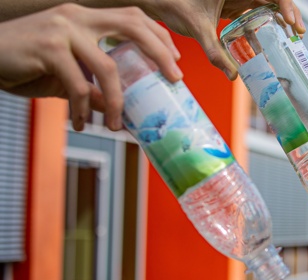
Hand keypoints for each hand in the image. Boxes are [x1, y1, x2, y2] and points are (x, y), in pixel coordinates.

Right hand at [0, 3, 181, 131]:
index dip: (158, 36)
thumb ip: (94, 87)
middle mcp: (77, 17)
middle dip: (159, 53)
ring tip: (115, 126)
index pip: (132, 17)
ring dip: (117, 102)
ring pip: (108, 68)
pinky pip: (78, 86)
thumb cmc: (25, 64)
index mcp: (85, 17)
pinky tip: (80, 123)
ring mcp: (63, 30)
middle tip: (174, 80)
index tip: (175, 60)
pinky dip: (83, 109)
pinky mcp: (48, 48)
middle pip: (132, 27)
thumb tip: (123, 112)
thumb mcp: (66, 74)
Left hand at [147, 0, 305, 79]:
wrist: (159, 1)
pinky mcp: (235, 5)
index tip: (291, 23)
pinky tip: (273, 39)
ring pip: (269, 3)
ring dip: (282, 18)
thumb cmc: (174, 5)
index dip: (286, 5)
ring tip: (292, 37)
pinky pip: (258, 11)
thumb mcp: (198, 30)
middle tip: (297, 34)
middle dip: (290, 13)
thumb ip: (215, 53)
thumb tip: (233, 75)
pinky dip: (268, 23)